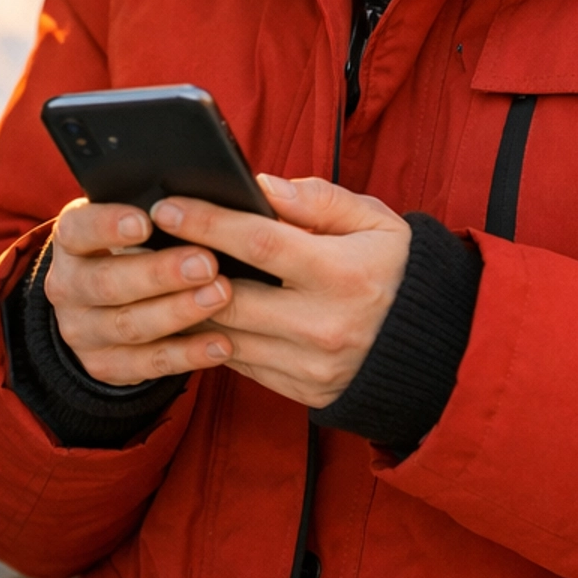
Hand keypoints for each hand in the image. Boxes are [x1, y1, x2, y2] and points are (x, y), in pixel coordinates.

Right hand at [44, 198, 234, 384]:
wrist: (99, 305)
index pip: (79, 230)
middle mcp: (67, 287)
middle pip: (108, 282)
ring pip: (130, 325)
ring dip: (179, 311)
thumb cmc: (132, 248)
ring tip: (221, 295)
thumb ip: (157, 213)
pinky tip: (221, 343)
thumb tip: (208, 198)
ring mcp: (81, 331)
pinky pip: (147, 364)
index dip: (108, 226)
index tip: (146, 221)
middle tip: (206, 262)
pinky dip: (187, 355)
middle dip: (160, 273)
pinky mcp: (104, 365)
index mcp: (72, 241)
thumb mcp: (129, 223)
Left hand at [154, 175, 410, 409]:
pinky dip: (213, 338)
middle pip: (231, 299)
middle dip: (180, 271)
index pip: (261, 243)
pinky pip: (240, 364)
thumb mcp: (376, 221)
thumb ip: (320, 200)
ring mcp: (311, 366)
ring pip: (226, 338)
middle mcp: (324, 326)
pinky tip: (191, 311)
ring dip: (185, 309)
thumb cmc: (399, 270)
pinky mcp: (302, 391)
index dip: (209, 223)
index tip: (168, 207)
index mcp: (343, 274)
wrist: (435, 349)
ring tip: (156, 277)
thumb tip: (262, 185)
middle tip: (142, 243)